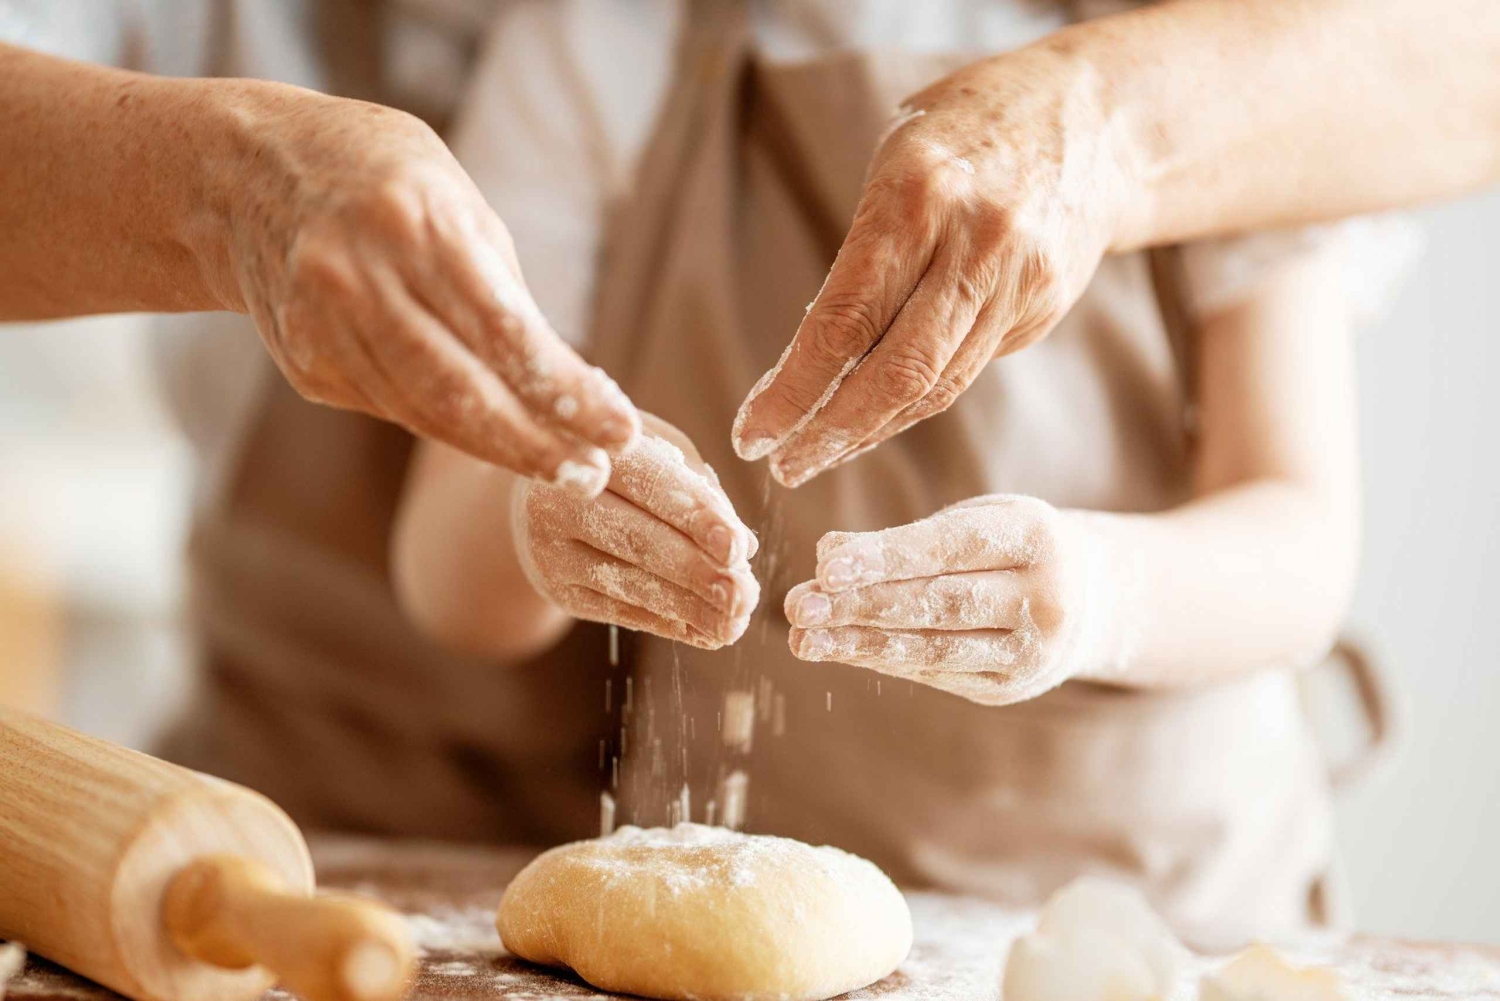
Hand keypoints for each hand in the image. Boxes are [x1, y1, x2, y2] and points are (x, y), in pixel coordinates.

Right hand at [219, 85, 638, 493]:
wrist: (244, 174)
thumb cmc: (382, 178)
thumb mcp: (457, 200)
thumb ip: (505, 291)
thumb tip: (571, 382)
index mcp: (415, 223)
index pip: (505, 332)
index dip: (566, 394)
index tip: (620, 430)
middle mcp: (359, 279)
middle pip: (462, 393)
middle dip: (537, 446)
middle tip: (594, 475)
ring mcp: (322, 328)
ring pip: (427, 416)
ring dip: (501, 451)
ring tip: (562, 467)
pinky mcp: (306, 364)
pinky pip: (395, 410)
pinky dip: (450, 427)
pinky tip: (493, 436)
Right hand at [512, 415, 759, 648]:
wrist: (543, 497)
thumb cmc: (623, 467)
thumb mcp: (659, 454)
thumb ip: (701, 491)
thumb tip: (745, 547)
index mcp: (592, 449)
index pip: (651, 484)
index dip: (696, 516)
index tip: (735, 547)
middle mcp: (560, 499)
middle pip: (636, 539)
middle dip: (696, 571)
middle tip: (743, 595)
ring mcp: (552, 550)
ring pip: (628, 582)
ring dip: (688, 607)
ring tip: (734, 621)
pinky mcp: (559, 590)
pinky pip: (618, 610)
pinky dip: (668, 623)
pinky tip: (708, 632)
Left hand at [731, 46, 1139, 485]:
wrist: (1098, 119)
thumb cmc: (967, 130)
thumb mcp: (897, 163)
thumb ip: (863, 255)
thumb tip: (809, 360)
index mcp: (919, 198)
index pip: (844, 321)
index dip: (795, 390)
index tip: (753, 433)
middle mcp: (975, 245)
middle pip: (898, 373)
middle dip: (831, 433)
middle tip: (784, 468)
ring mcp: (1017, 282)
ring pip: (935, 385)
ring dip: (870, 431)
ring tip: (817, 455)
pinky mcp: (1041, 308)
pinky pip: (965, 371)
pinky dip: (913, 403)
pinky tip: (874, 420)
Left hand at [783, 496, 1133, 704]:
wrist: (1088, 598)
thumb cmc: (1006, 546)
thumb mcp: (972, 522)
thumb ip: (906, 539)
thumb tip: (828, 557)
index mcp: (1035, 537)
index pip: (950, 549)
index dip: (885, 557)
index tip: (824, 564)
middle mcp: (1044, 598)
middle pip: (939, 604)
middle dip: (861, 606)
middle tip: (798, 606)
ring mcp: (1032, 650)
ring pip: (935, 648)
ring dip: (860, 645)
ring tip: (805, 639)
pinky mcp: (1010, 686)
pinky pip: (937, 673)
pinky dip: (883, 660)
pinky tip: (839, 650)